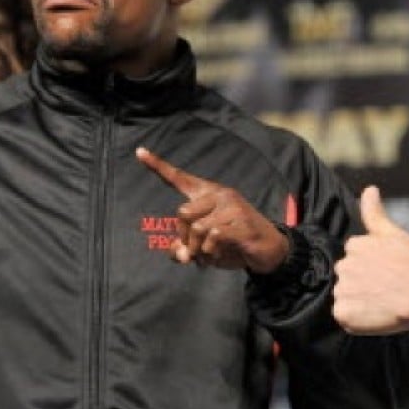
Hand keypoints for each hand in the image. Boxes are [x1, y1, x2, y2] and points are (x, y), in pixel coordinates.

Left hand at [135, 147, 288, 272]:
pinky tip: (219, 256)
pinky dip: (211, 253)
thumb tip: (179, 254)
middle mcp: (220, 195)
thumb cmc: (234, 244)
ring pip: (197, 228)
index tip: (139, 151)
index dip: (158, 166)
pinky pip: (213, 237)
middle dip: (184, 238)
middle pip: (183, 213)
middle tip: (195, 252)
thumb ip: (186, 247)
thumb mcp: (206, 248)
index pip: (180, 178)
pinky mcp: (242, 223)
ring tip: (208, 257)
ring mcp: (233, 207)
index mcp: (209, 195)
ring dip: (198, 250)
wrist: (269, 250)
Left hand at [332, 185, 408, 334]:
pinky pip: (346, 318)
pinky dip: (358, 320)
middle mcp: (343, 267)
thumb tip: (369, 189)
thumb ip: (375, 213)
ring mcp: (343, 291)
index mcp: (354, 247)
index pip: (355, 258)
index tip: (388, 273)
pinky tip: (377, 315)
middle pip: (348, 277)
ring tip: (384, 303)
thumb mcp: (394, 233)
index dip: (373, 268)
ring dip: (360, 302)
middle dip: (362, 284)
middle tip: (387, 289)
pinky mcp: (344, 313)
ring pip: (346, 298)